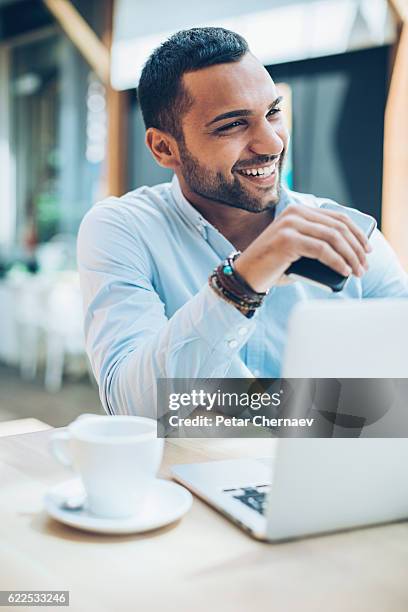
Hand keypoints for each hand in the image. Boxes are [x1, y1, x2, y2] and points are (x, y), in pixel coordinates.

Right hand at [234, 204, 371, 292]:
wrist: (245, 275)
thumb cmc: (273, 266)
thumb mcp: (298, 249)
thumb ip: (317, 244)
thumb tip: (348, 255)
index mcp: (298, 211)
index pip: (336, 217)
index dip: (356, 233)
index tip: (367, 249)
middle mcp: (295, 213)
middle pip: (338, 227)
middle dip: (356, 247)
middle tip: (364, 264)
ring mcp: (290, 225)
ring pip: (333, 237)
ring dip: (350, 256)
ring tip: (358, 271)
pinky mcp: (288, 240)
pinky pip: (322, 250)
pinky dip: (337, 261)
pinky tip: (344, 271)